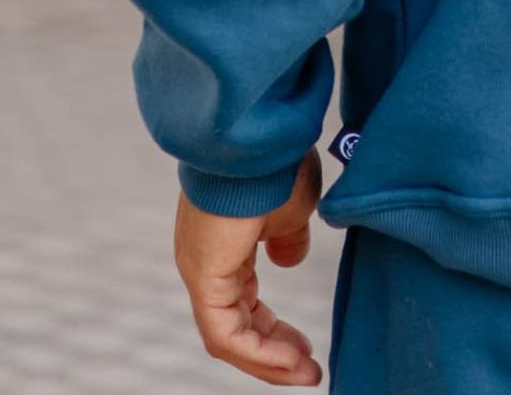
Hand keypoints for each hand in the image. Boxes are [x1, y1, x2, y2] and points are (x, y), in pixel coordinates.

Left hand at [173, 148, 325, 383]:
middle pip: (236, 325)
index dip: (275, 329)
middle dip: (275, 351)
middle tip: (309, 369)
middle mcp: (206, 262)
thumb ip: (289, 238)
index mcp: (225, 244)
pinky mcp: (204, 278)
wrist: (258, 139)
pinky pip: (226, 334)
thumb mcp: (292, 208)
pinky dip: (258, 352)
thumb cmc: (278, 164)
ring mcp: (201, 270)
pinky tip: (291, 361)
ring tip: (306, 374)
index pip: (245, 301)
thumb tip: (289, 259)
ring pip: (230, 336)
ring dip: (269, 360)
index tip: (307, 346)